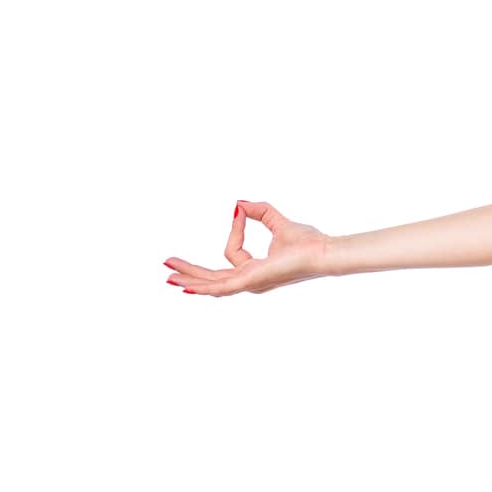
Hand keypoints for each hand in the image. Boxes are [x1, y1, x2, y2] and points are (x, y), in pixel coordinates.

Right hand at [163, 200, 332, 295]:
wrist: (323, 250)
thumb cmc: (309, 241)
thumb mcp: (277, 220)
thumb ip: (259, 211)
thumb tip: (238, 204)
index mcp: (256, 269)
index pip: (231, 251)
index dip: (235, 229)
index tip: (240, 210)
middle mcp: (251, 280)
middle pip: (213, 277)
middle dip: (190, 272)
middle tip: (167, 267)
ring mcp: (250, 283)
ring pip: (213, 284)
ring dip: (190, 278)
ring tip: (169, 276)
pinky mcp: (252, 281)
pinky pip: (222, 287)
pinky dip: (204, 287)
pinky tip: (187, 288)